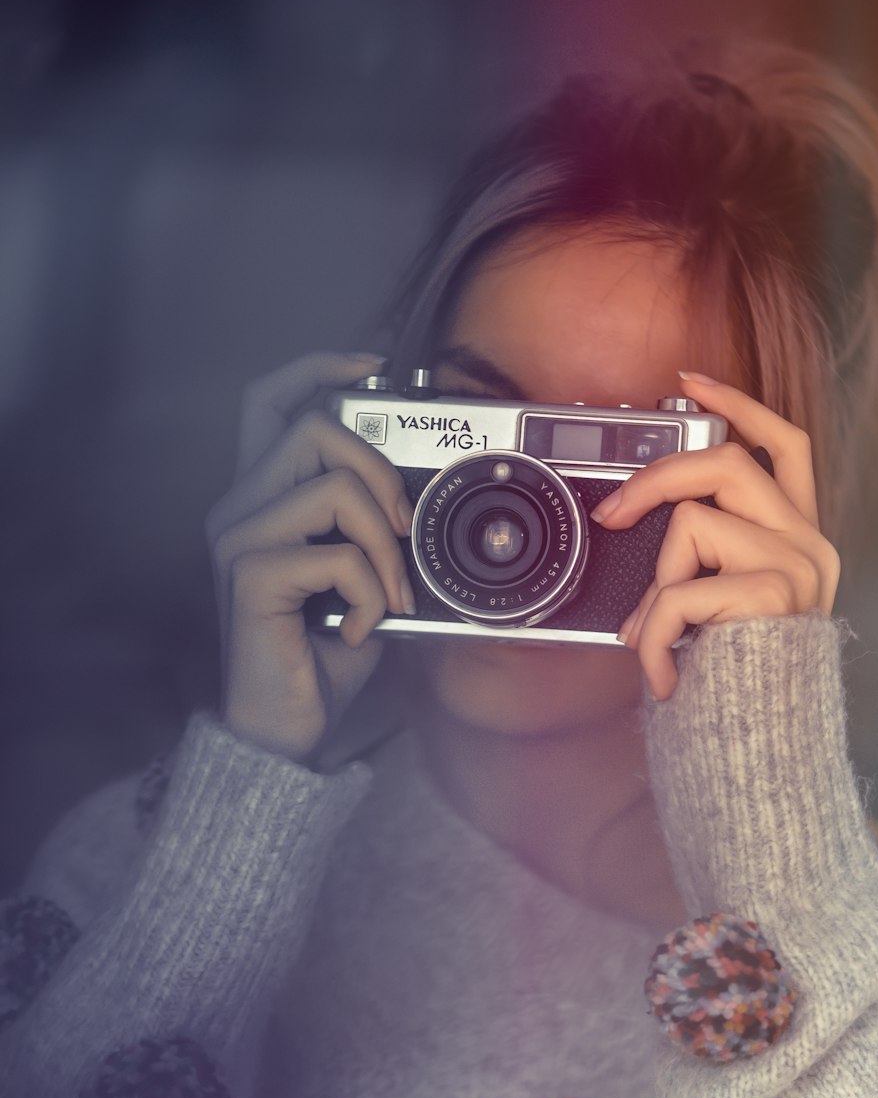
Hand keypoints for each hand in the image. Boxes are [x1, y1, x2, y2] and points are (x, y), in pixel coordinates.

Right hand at [206, 352, 414, 764]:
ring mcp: (238, 539)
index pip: (272, 401)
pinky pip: (336, 555)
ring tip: (387, 595)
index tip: (374, 368)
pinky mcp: (249, 577)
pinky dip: (371, 593)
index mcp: (263, 498)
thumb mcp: (362, 579)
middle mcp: (240, 508)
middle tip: (402, 532)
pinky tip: (358, 628)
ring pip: (334, 487)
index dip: (320, 367)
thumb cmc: (321, 656)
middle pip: (315, 427)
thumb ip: (373, 529)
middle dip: (381, 473)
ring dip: (385, 545)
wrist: (287, 730)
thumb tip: (420, 499)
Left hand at [591, 373, 840, 699]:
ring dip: (657, 585)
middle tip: (613, 514)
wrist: (761, 750)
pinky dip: (655, 634)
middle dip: (655, 479)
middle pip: (727, 463)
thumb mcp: (719, 609)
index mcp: (798, 537)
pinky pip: (679, 590)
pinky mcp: (772, 594)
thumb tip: (630, 531)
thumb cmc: (735, 683)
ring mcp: (794, 566)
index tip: (690, 382)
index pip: (783, 444)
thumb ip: (698, 562)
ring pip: (693, 522)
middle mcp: (808, 544)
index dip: (738, 405)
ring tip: (661, 637)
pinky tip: (664, 672)